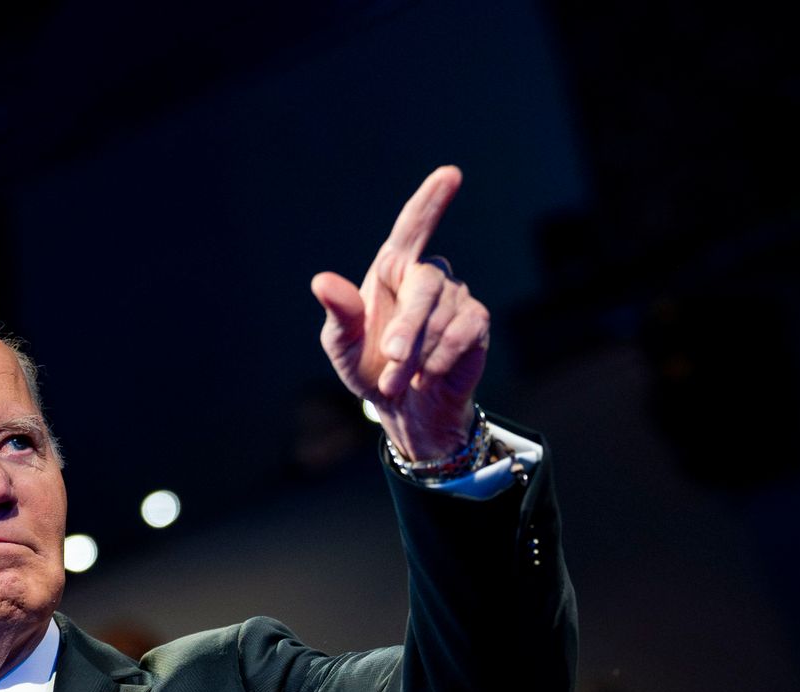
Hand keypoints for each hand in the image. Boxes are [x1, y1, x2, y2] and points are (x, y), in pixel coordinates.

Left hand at [311, 166, 486, 459]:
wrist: (404, 408)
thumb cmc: (369, 367)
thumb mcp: (342, 345)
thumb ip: (338, 313)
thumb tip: (322, 281)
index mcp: (392, 268)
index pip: (413, 225)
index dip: (431, 199)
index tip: (451, 174)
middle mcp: (427, 275)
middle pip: (425, 284)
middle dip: (407, 329)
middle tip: (391, 363)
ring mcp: (456, 297)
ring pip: (442, 316)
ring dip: (418, 355)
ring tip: (401, 380)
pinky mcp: (476, 322)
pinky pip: (463, 333)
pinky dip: (440, 359)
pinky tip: (428, 375)